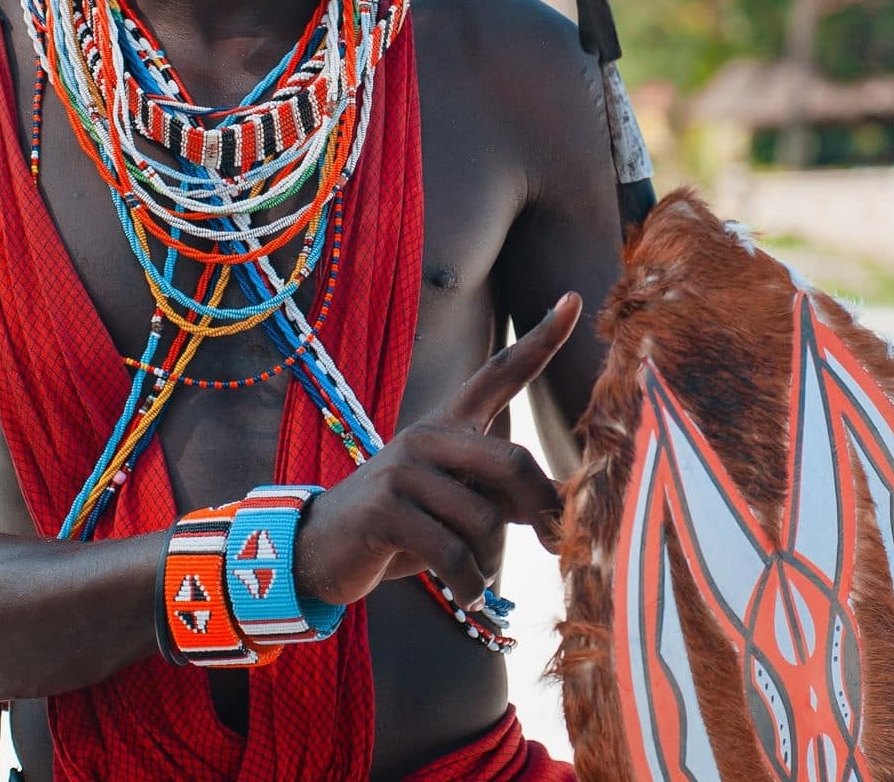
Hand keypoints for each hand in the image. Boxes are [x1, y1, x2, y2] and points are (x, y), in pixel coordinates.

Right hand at [292, 292, 580, 611]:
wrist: (319, 551)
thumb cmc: (399, 529)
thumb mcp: (453, 505)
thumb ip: (500, 496)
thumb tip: (559, 514)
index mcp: (448, 426)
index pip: (500, 374)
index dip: (540, 339)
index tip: (574, 300)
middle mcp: (427, 436)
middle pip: (512, 462)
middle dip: (539, 511)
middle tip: (552, 546)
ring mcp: (403, 469)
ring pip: (486, 521)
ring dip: (492, 563)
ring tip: (475, 577)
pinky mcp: (385, 508)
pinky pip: (453, 552)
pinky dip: (469, 584)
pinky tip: (466, 595)